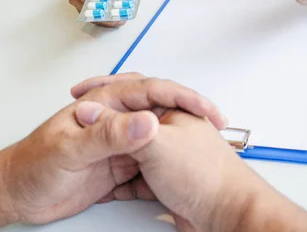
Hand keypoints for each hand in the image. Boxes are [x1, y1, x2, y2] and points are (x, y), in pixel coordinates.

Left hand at [0, 73, 225, 225]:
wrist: (14, 196)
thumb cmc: (31, 165)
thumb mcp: (71, 149)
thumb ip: (109, 135)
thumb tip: (147, 121)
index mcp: (105, 105)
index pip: (153, 91)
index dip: (184, 98)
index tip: (208, 111)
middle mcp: (115, 122)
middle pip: (160, 114)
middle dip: (188, 119)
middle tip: (215, 128)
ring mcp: (117, 146)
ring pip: (156, 143)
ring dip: (177, 150)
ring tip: (202, 158)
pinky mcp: (114, 169)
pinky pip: (146, 170)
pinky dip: (161, 176)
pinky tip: (174, 183)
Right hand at [64, 0, 130, 27]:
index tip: (110, 0)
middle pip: (87, 8)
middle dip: (103, 11)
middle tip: (119, 13)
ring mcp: (81, 4)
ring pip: (93, 17)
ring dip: (108, 18)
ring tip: (123, 16)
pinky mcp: (91, 12)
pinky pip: (99, 20)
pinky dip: (110, 20)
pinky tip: (121, 18)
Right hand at [76, 109, 306, 231]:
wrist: (225, 217)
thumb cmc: (205, 177)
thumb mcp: (157, 145)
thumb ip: (122, 127)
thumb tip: (92, 111)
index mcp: (171, 112)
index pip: (133, 92)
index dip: (105, 90)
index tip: (81, 92)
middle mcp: (169, 130)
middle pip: (129, 120)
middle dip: (105, 121)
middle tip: (81, 120)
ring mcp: (168, 155)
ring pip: (132, 148)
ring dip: (112, 151)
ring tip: (89, 152)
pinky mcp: (167, 180)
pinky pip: (138, 174)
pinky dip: (123, 178)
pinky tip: (110, 183)